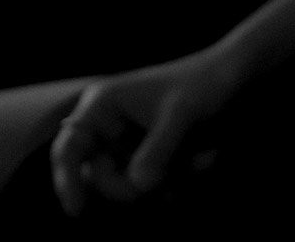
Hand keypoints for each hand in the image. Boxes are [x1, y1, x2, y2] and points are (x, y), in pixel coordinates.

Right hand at [49, 44, 246, 216]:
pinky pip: (151, 192)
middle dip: (130, 187)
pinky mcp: (149, 163)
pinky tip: (199, 163)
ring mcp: (129, 147)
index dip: (65, 179)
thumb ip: (157, 150)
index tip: (77, 211)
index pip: (68, 147)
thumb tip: (137, 187)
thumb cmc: (200, 87)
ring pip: (129, 188)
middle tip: (163, 182)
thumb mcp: (180, 115)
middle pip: (99, 180)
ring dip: (164, 184)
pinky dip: (176, 186)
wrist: (229, 83)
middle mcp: (109, 128)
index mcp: (102, 106)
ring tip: (197, 159)